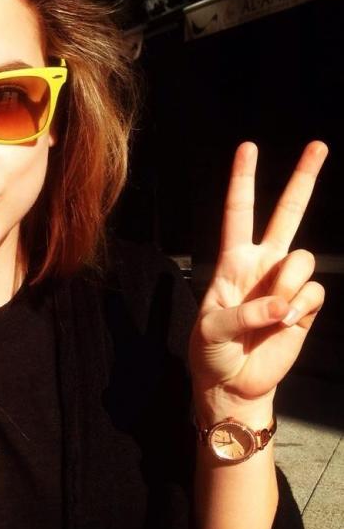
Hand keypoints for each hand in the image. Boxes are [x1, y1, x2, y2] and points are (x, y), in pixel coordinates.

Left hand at [188, 141, 327, 419]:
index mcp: (232, 262)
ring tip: (273, 314)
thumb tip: (282, 305)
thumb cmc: (211, 352)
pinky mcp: (305, 306)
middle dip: (303, 180)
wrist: (233, 383)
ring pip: (303, 259)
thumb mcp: (212, 329)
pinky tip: (287, 323)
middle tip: (317, 145)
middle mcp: (262, 265)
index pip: (238, 212)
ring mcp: (285, 284)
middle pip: (286, 214)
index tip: (248, 148)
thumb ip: (245, 313)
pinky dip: (301, 307)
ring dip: (288, 285)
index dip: (242, 181)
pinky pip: (314, 292)